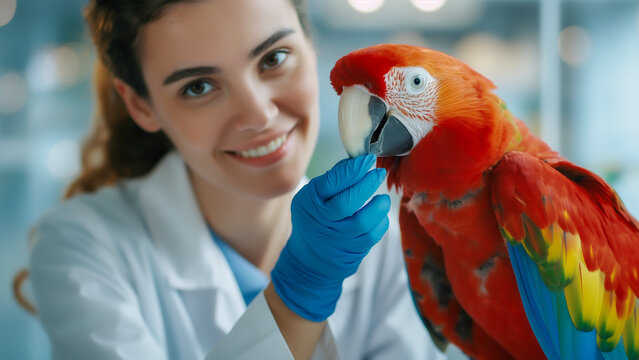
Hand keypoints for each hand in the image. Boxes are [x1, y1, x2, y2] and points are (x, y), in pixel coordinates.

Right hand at [271, 154, 389, 321]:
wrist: (310, 257)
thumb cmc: (315, 217)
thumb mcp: (313, 195)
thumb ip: (333, 178)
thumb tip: (358, 161)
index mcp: (311, 202)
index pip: (332, 183)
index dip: (353, 169)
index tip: (368, 159)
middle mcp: (323, 222)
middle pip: (347, 202)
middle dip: (367, 184)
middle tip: (379, 173)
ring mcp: (339, 239)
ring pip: (363, 222)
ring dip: (378, 206)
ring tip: (382, 198)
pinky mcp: (353, 251)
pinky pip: (373, 235)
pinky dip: (380, 222)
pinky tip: (379, 215)